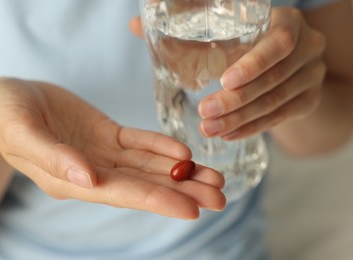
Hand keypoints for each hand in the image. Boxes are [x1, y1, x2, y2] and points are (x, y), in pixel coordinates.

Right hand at [0, 78, 224, 218]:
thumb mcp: (23, 134)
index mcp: (74, 180)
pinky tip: (185, 153)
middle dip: (183, 191)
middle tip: (220, 198)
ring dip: (183, 172)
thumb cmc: (8, 118)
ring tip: (215, 178)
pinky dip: (162, 147)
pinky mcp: (108, 135)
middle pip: (145, 184)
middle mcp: (94, 172)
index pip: (123, 194)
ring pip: (149, 166)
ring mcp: (103, 153)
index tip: (192, 209)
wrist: (8, 100)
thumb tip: (87, 180)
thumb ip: (53, 158)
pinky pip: (139, 142)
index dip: (158, 200)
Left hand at [198, 8, 325, 139]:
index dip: (252, 65)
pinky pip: (279, 117)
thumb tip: (153, 37)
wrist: (284, 64)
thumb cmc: (249, 44)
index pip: (278, 44)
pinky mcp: (309, 100)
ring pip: (274, 102)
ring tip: (210, 128)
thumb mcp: (234, 35)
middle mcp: (309, 47)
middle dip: (235, 100)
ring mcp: (312, 76)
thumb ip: (201, 39)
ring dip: (239, 119)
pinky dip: (251, 127)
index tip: (223, 81)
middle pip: (273, 78)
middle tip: (205, 113)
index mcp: (289, 23)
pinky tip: (229, 134)